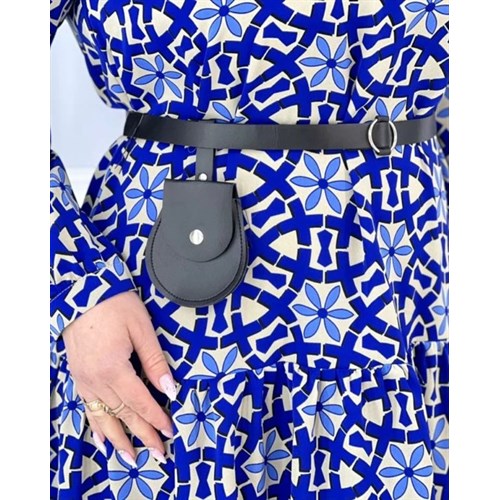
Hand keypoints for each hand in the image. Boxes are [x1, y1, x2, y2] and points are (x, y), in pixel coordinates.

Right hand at [62, 290, 176, 465]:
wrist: (83, 292)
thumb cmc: (115, 305)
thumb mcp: (142, 328)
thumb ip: (155, 361)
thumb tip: (169, 388)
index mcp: (114, 368)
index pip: (140, 402)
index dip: (156, 418)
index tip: (169, 431)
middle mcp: (96, 379)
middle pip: (123, 415)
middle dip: (142, 435)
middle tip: (158, 453)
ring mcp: (84, 379)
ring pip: (103, 417)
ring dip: (118, 439)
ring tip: (131, 458)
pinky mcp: (78, 375)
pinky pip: (87, 407)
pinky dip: (96, 426)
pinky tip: (101, 440)